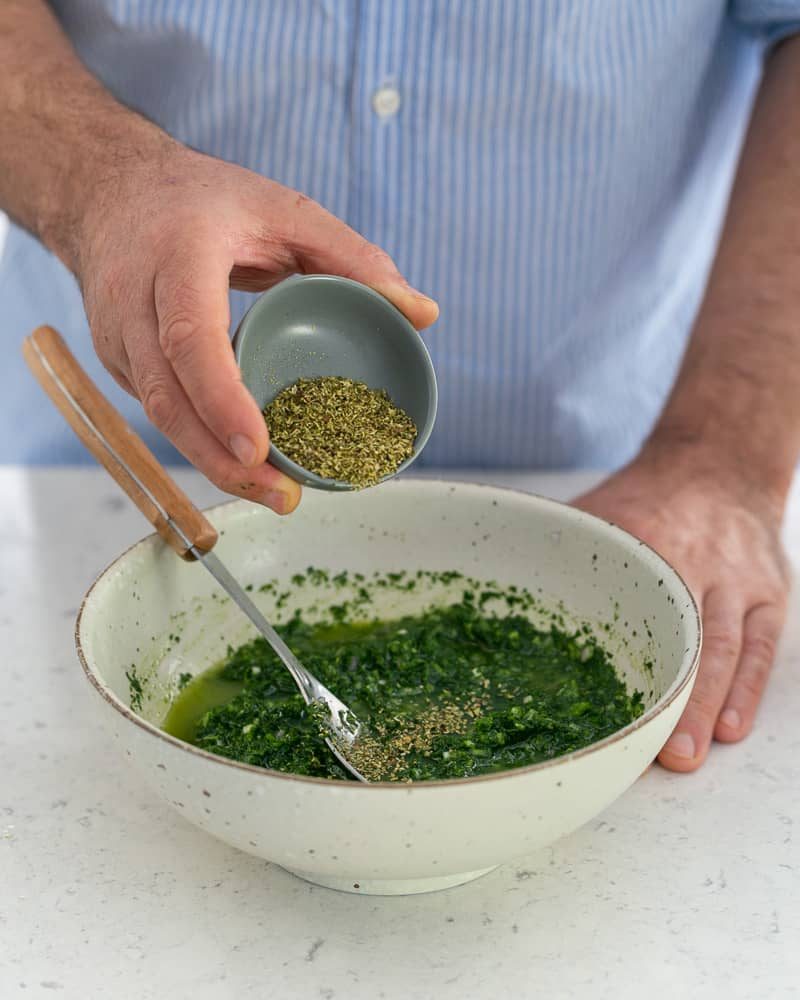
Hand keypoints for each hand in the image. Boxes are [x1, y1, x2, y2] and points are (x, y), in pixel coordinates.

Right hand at [70, 132, 437, 513]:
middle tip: (283, 496)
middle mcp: (135, 299)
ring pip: (156, 416)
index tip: (258, 448)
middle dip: (220, 458)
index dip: (220, 398)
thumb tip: (424, 313)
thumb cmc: (205, 201)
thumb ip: (355, 258)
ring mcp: (115, 336)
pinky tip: (241, 461)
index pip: (191, 335)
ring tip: (274, 493)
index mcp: (180, 253)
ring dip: (211, 464)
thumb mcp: (285, 210)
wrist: (107, 191)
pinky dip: (199, 441)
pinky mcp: (115, 361)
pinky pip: (157, 410)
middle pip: (167, 397)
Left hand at [572, 447, 789, 771]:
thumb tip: (493, 582)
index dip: (609, 659)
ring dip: (708, 705)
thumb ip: (556, 547)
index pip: (624, 605)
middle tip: (654, 754)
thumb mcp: (598, 509)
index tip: (589, 710)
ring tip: (688, 755)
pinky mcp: (768, 592)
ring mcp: (737, 579)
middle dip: (671, 700)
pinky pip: (761, 644)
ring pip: (725, 648)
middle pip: (683, 637)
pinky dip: (747, 688)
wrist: (720, 464)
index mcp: (644, 541)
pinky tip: (730, 726)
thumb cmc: (648, 498)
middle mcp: (696, 561)